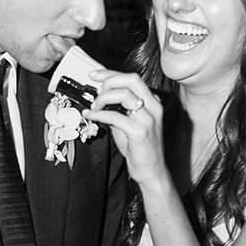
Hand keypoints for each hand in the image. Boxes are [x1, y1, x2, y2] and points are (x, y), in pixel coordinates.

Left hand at [86, 71, 165, 187]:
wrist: (152, 171)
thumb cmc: (140, 149)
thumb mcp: (128, 124)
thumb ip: (118, 110)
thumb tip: (99, 98)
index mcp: (153, 102)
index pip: (132, 79)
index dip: (111, 74)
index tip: (95, 75)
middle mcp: (154, 107)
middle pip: (132, 79)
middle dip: (109, 81)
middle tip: (96, 91)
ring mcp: (148, 119)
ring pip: (124, 94)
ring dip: (103, 98)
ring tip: (93, 108)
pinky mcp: (140, 132)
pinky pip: (115, 116)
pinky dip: (99, 115)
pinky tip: (91, 116)